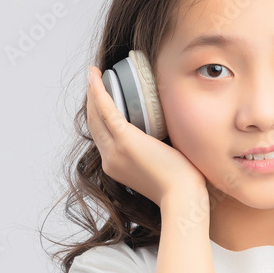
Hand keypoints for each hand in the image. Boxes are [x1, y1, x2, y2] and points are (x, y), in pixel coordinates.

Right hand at [86, 66, 208, 207]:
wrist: (182, 198)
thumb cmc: (179, 185)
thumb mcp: (159, 166)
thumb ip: (154, 151)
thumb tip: (165, 134)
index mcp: (116, 166)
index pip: (102, 135)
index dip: (98, 114)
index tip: (101, 96)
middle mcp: (110, 160)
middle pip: (94, 123)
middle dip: (91, 99)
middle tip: (94, 79)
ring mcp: (115, 151)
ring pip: (96, 115)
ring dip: (92, 91)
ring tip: (93, 74)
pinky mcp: (126, 141)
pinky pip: (107, 111)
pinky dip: (99, 92)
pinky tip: (97, 77)